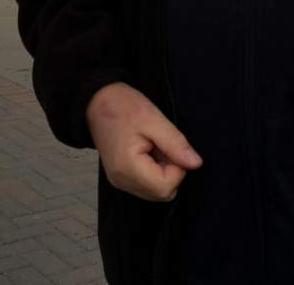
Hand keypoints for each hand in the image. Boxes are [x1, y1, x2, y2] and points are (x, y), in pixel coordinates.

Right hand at [86, 82, 202, 201]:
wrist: (97, 101)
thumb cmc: (124, 107)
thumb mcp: (153, 119)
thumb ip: (175, 144)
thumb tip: (196, 164)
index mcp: (128, 169)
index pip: (166, 187)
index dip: (176, 167)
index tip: (168, 145)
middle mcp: (122, 182)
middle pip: (162, 193)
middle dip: (170, 170)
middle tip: (160, 144)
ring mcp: (119, 181)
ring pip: (155, 190)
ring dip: (162, 170)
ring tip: (152, 146)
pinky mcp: (120, 178)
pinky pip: (146, 184)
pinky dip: (153, 171)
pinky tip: (146, 151)